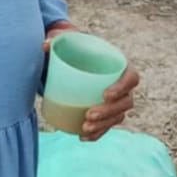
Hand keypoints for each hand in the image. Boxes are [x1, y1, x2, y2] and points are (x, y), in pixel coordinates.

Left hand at [43, 23, 138, 141]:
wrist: (75, 60)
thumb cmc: (76, 49)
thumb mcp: (68, 41)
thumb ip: (58, 38)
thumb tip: (45, 45)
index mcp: (120, 66)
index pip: (132, 78)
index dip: (122, 88)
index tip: (104, 94)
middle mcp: (123, 85)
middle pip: (125, 103)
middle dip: (109, 112)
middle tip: (88, 115)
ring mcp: (117, 101)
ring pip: (117, 117)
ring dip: (103, 125)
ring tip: (84, 127)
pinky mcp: (107, 113)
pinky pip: (107, 126)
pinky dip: (96, 133)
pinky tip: (82, 137)